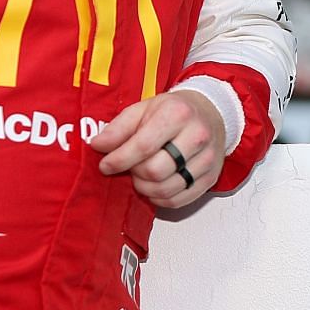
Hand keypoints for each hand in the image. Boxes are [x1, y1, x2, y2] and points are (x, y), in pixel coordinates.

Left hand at [89, 89, 226, 208]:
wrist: (211, 113)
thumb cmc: (176, 111)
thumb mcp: (144, 108)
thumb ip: (119, 127)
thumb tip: (98, 145)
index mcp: (178, 114)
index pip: (143, 146)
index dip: (119, 160)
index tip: (106, 165)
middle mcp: (197, 136)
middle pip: (155, 171)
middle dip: (135, 173)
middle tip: (131, 166)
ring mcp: (207, 159)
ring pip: (166, 189)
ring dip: (146, 188)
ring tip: (143, 175)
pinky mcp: (210, 178)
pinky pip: (178, 200)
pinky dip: (160, 198)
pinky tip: (157, 184)